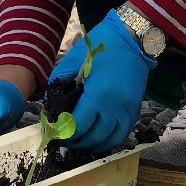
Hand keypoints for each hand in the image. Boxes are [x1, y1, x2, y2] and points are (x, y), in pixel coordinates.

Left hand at [55, 10, 156, 153]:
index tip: (55, 134)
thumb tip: (49, 104)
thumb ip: (58, 82)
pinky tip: (98, 138)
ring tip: (81, 143)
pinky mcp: (135, 109)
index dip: (64, 134)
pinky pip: (123, 134)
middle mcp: (115, 107)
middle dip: (77, 143)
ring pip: (110, 140)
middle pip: (94, 137)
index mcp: (98, 95)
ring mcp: (128, 110)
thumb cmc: (100, 46)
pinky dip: (110, 140)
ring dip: (94, 146)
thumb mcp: (73, 60)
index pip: (78, 126)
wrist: (131, 39)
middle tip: (65, 141)